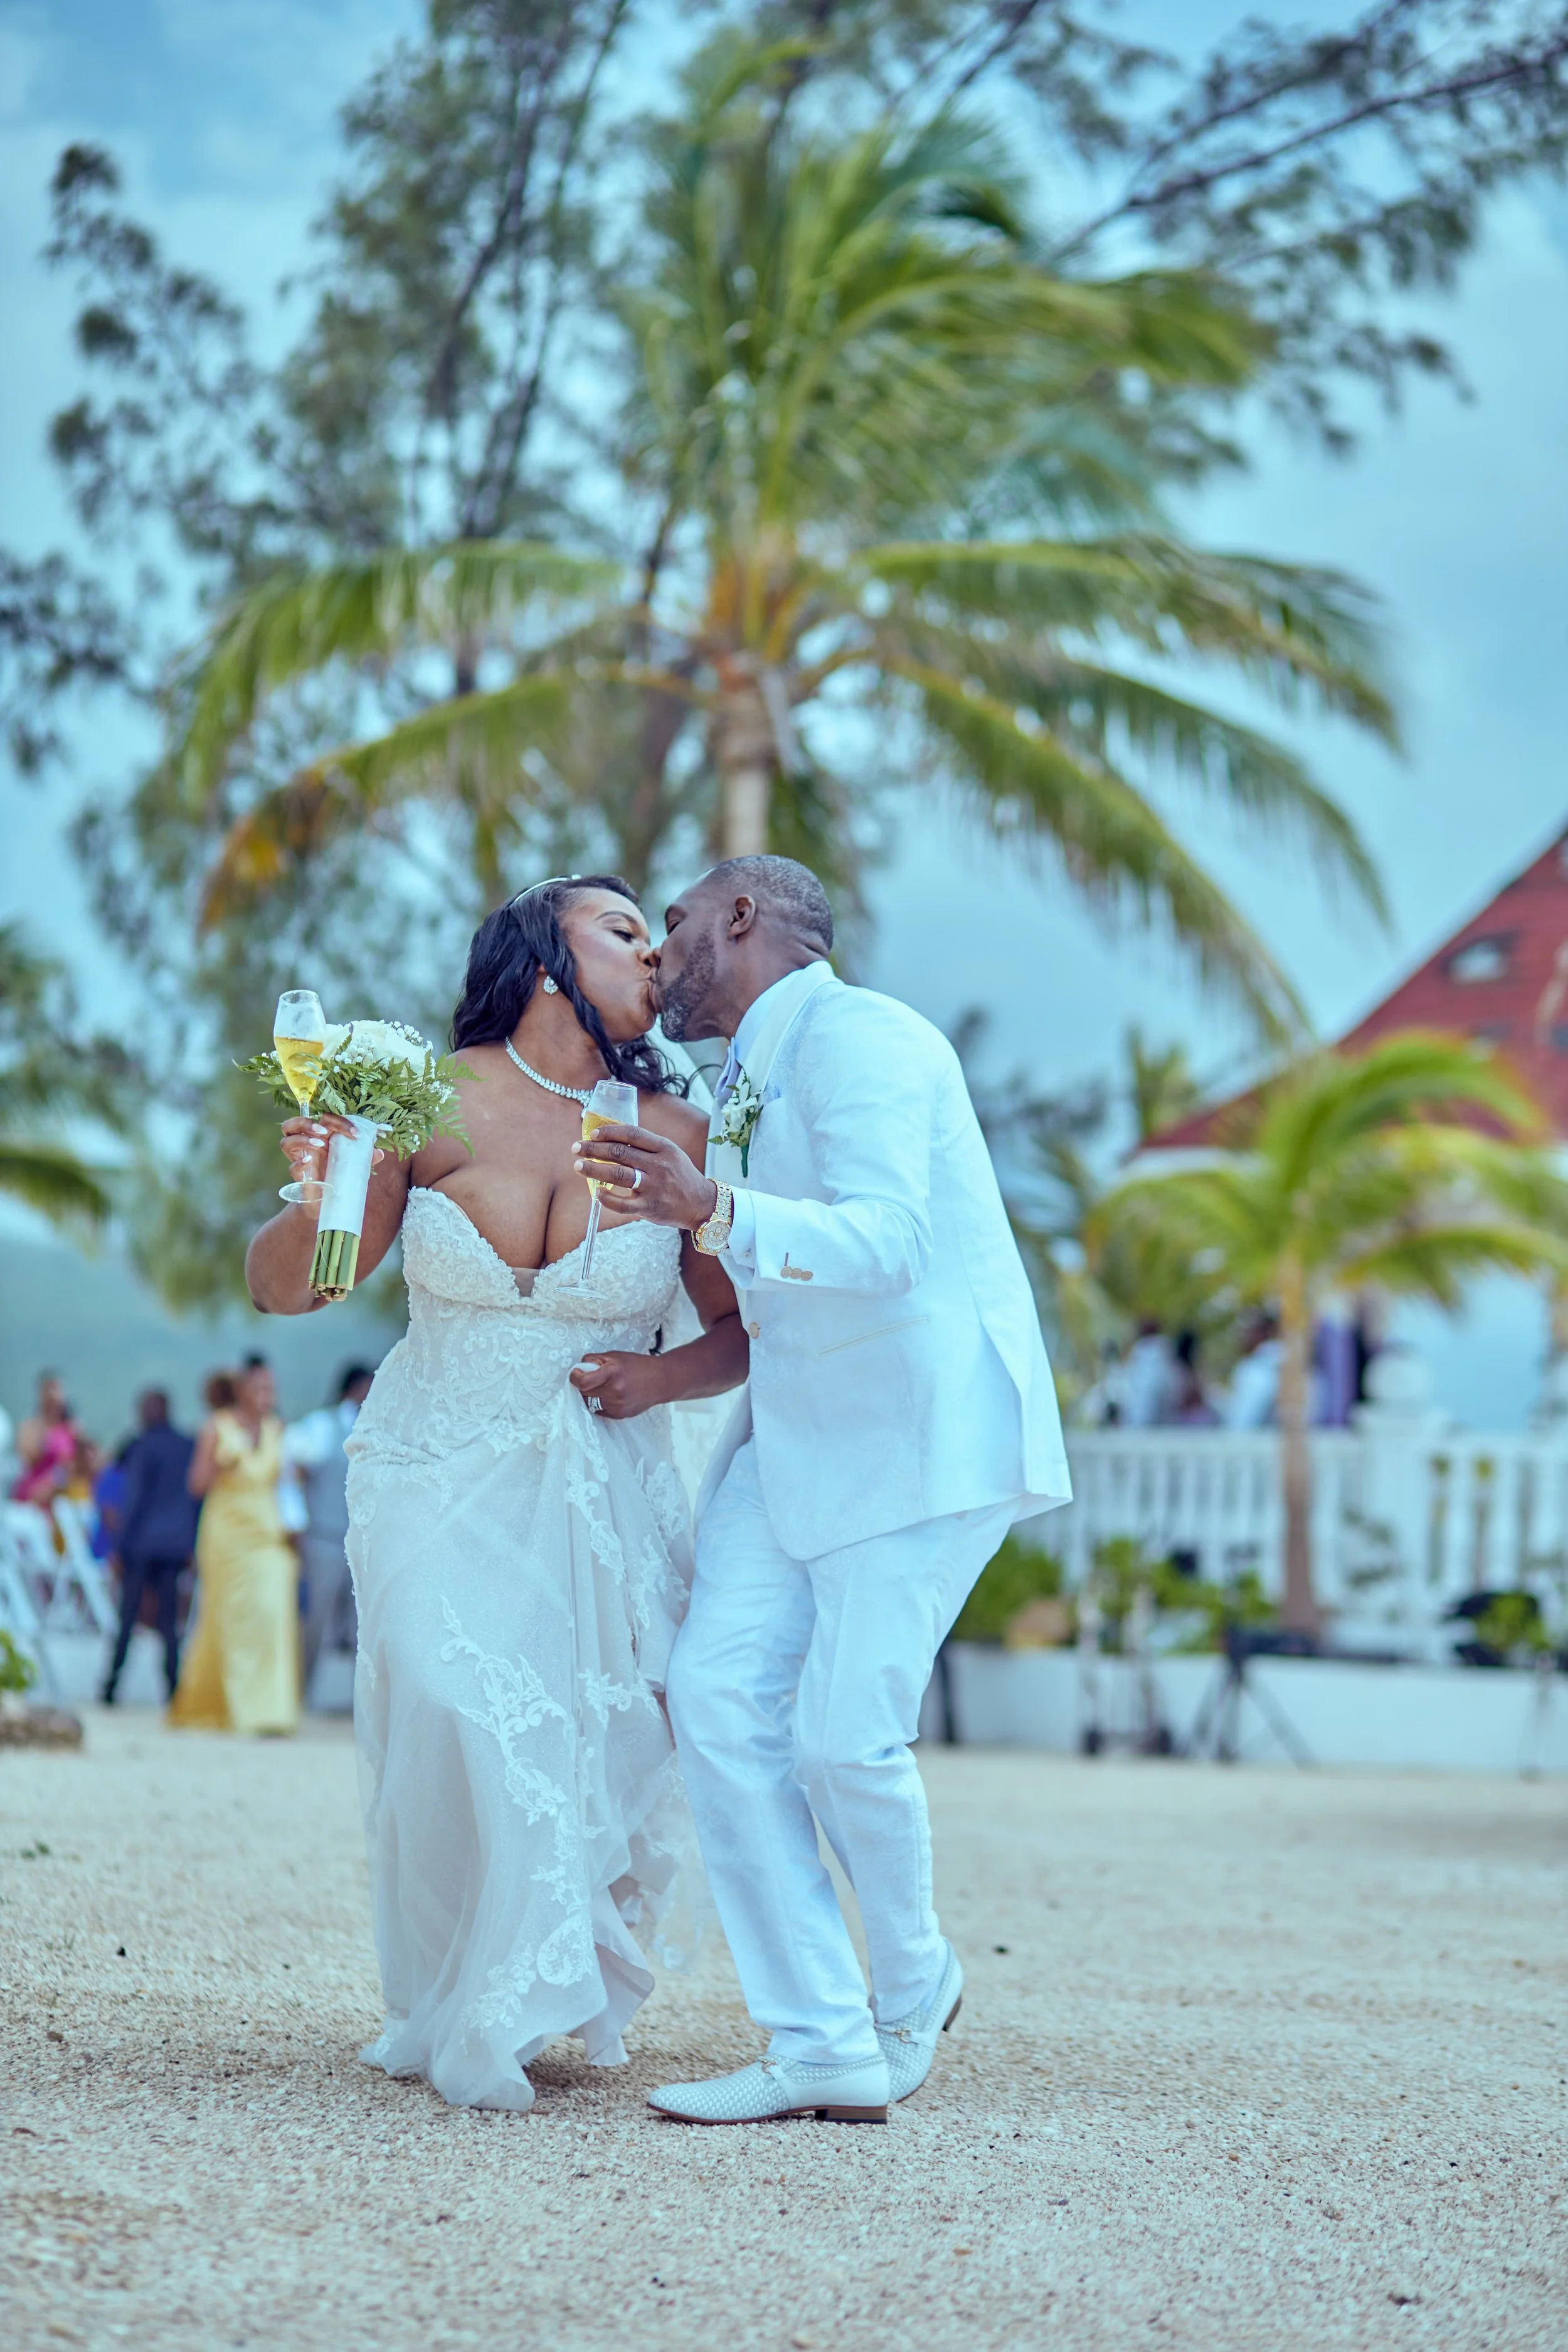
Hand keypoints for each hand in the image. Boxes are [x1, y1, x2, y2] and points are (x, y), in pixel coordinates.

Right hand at [280, 1115, 385, 1190]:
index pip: (324, 1119)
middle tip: (323, 1132)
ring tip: (320, 1144)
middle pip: (294, 1124)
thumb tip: (380, 1153)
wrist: (328, 1201)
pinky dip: (300, 1164)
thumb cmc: (339, 1175)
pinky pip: (292, 1168)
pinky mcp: (299, 1177)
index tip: (356, 1134)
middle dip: (306, 1123)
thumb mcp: (355, 1163)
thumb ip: (365, 1156)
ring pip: (286, 1142)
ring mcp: (300, 1159)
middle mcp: (307, 1144)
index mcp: (321, 1136)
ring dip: (302, 1140)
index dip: (339, 1122)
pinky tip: (309, 1162)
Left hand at [570, 1351, 666, 1419]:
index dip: (575, 1377)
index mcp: (613, 1372)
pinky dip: (599, 1402)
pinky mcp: (619, 1415)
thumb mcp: (615, 1356)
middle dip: (584, 1384)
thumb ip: (594, 1360)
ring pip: (590, 1402)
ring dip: (591, 1394)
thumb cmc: (637, 1365)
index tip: (576, 1373)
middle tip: (591, 1378)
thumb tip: (579, 1368)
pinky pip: (599, 1410)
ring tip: (601, 1386)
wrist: (660, 1381)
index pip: (583, 1382)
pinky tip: (609, 1395)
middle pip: (584, 1392)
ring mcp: (617, 1405)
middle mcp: (615, 1391)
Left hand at [573, 1123, 716, 1230]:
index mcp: (664, 1148)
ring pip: (618, 1175)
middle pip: (620, 1153)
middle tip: (576, 1148)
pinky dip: (608, 1199)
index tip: (593, 1134)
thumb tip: (612, 1139)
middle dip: (594, 1149)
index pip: (632, 1134)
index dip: (609, 1132)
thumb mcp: (670, 1154)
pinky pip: (623, 1204)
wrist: (701, 1203)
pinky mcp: (650, 1207)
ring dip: (594, 1169)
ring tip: (578, 1166)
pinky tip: (597, 1193)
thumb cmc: (680, 1176)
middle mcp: (659, 1165)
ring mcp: (654, 1187)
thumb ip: (646, 1146)